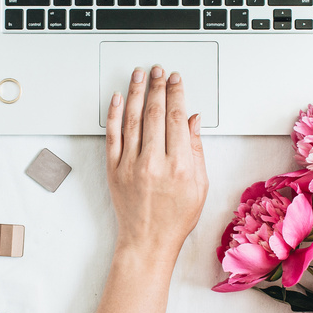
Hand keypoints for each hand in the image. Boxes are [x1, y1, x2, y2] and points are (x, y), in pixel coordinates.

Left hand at [106, 65, 208, 265]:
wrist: (148, 241)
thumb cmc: (176, 218)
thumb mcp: (200, 186)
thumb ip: (196, 150)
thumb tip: (194, 120)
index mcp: (179, 166)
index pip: (177, 118)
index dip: (176, 94)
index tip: (176, 80)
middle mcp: (153, 162)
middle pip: (154, 113)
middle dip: (157, 86)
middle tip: (158, 71)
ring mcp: (131, 165)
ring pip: (132, 119)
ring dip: (135, 92)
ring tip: (138, 75)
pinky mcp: (114, 170)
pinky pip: (112, 136)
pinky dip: (113, 114)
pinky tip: (117, 98)